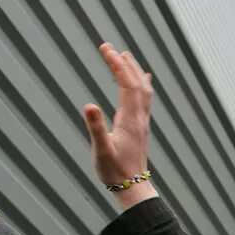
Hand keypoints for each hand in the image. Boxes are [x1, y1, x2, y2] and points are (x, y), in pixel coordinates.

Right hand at [83, 42, 158, 209]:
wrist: (132, 187)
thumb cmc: (114, 171)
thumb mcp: (101, 150)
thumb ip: (95, 127)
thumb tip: (89, 105)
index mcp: (130, 120)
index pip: (126, 85)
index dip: (117, 65)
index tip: (105, 49)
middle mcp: (140, 118)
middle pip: (137, 83)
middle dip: (124, 63)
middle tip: (109, 47)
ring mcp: (143, 122)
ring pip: (144, 90)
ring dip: (134, 71)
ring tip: (126, 56)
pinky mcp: (141, 127)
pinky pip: (146, 100)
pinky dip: (142, 84)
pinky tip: (143, 80)